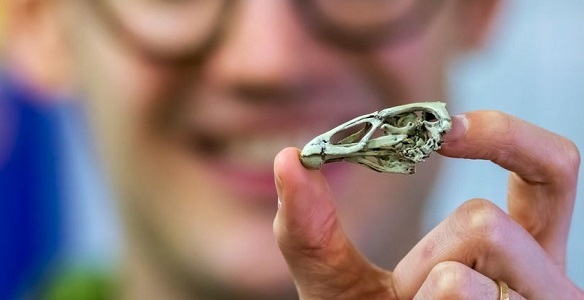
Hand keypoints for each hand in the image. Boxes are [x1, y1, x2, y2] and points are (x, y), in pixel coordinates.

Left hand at [273, 111, 582, 298]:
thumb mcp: (339, 284)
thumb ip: (313, 230)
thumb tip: (288, 157)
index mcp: (515, 250)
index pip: (552, 170)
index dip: (506, 136)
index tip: (440, 128)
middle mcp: (545, 279)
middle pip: (492, 220)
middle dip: (431, 250)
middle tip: (411, 286)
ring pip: (472, 266)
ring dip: (422, 292)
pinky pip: (463, 296)